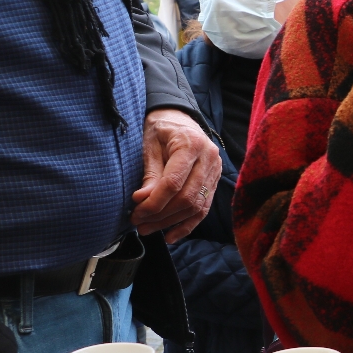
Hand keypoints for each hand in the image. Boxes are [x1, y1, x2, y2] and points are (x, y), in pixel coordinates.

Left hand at [131, 110, 222, 242]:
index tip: (136, 209)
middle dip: (161, 215)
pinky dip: (188, 224)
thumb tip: (142, 201)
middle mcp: (209, 159)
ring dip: (171, 222)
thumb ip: (150, 173)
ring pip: (196, 206)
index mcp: (191, 145)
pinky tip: (171, 235)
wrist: (179, 117)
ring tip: (148, 229)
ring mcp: (216, 171)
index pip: (174, 182)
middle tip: (138, 222)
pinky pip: (204, 208)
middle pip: (187, 197)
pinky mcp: (215, 181)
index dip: (154, 201)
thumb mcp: (150, 145)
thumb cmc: (161, 129)